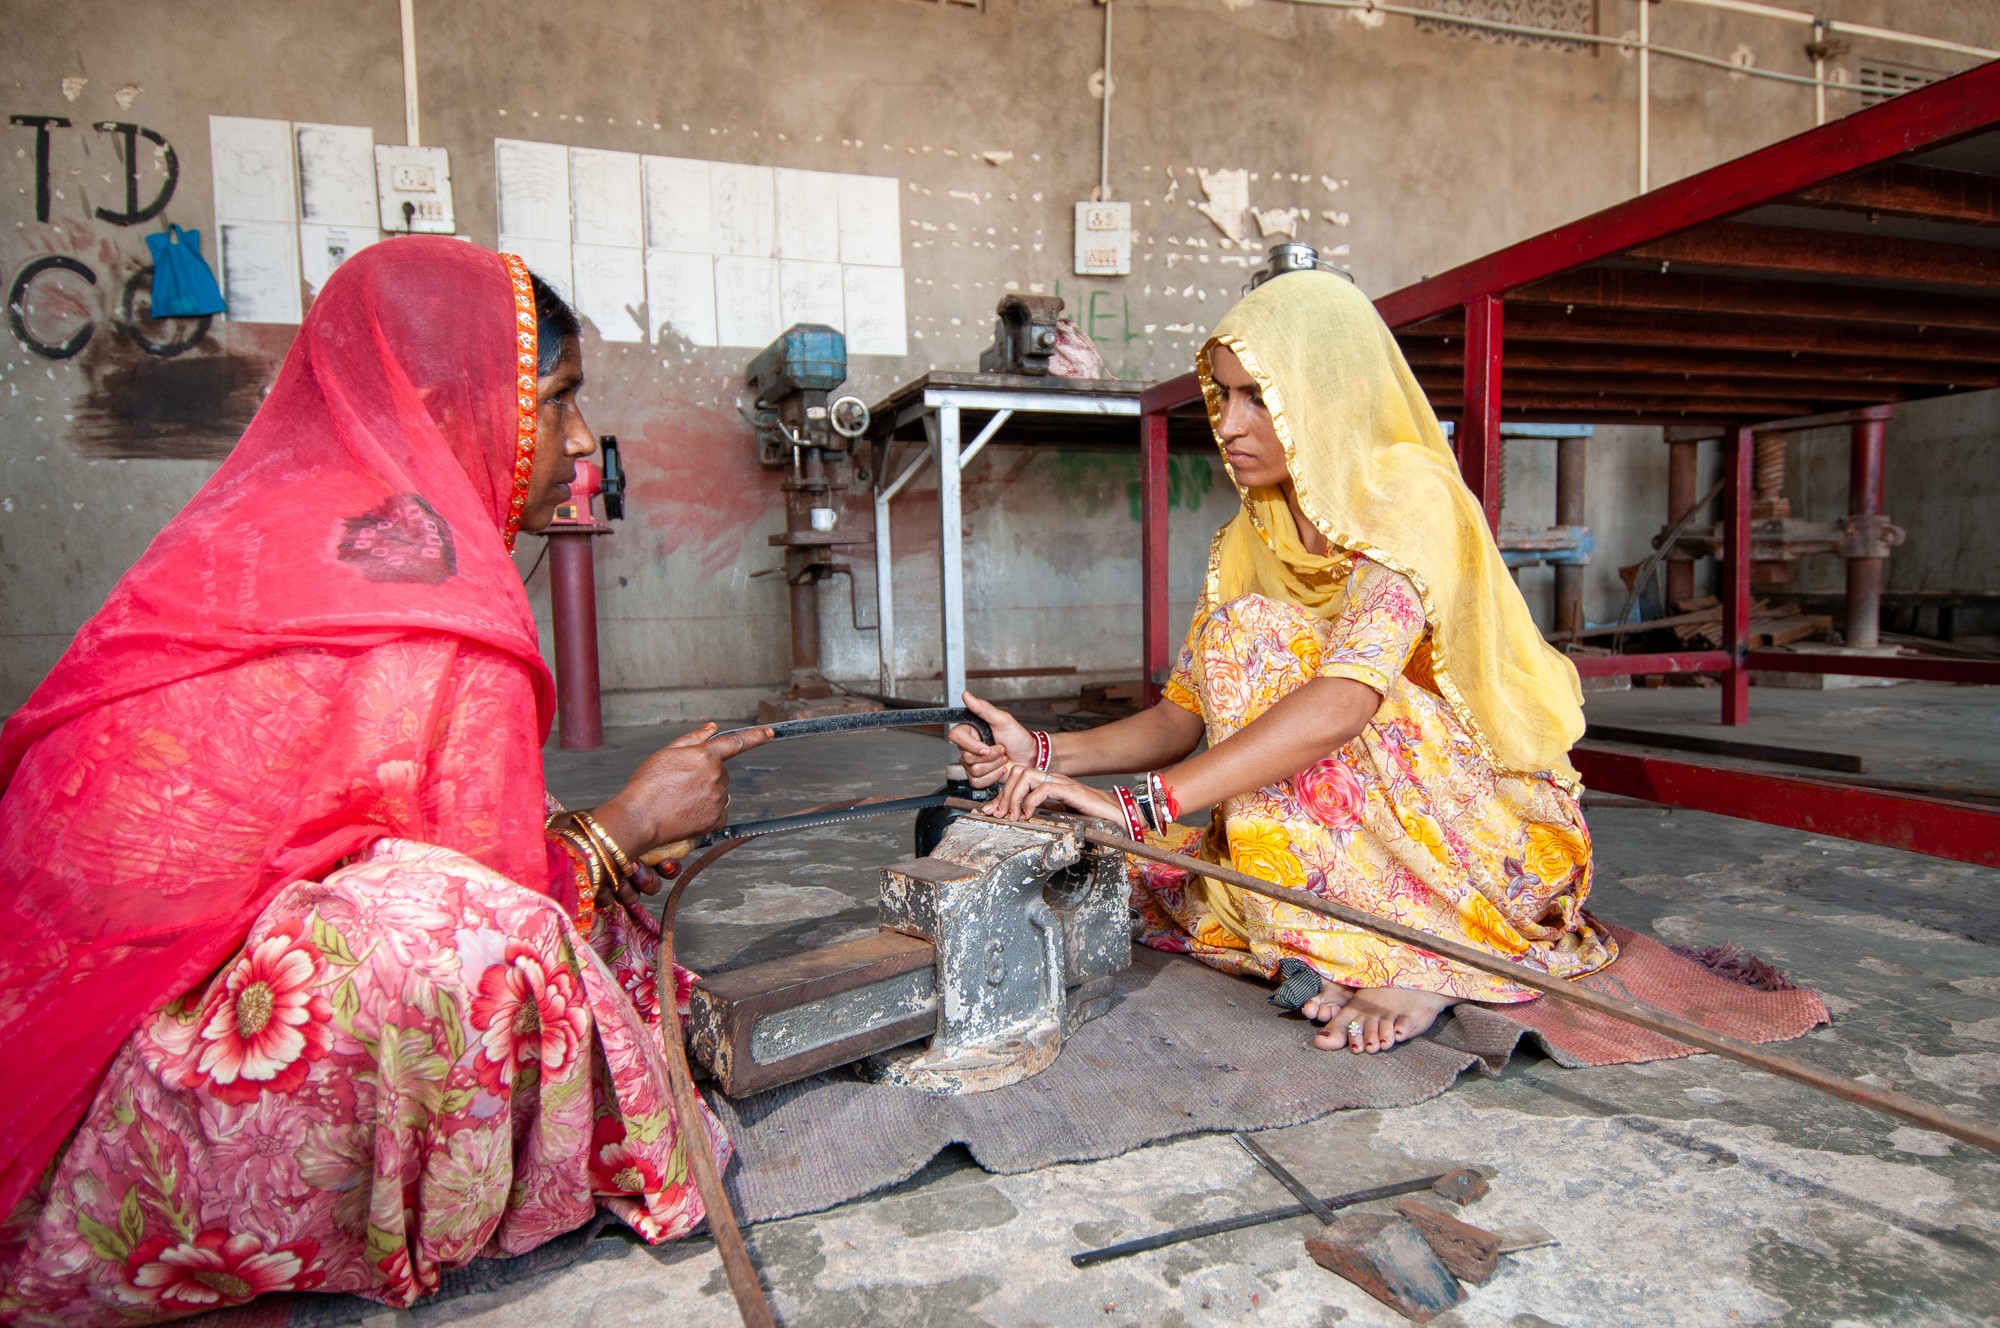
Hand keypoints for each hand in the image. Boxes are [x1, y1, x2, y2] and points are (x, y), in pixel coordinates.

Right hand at [589, 722, 774, 857]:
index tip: (770, 733)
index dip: (756, 736)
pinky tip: (688, 814)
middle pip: (721, 773)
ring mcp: (718, 798)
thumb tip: (712, 728)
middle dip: (706, 776)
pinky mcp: (716, 819)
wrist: (639, 817)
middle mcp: (716, 775)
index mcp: (705, 755)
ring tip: (679, 801)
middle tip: (680, 784)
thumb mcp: (666, 752)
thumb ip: (693, 739)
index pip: (737, 742)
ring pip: (719, 793)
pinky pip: (719, 814)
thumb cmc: (647, 785)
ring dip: (706, 795)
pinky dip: (707, 814)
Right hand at [948, 692, 1034, 788]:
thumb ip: (983, 708)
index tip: (986, 747)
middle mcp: (969, 747)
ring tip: (1003, 758)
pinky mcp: (978, 777)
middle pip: (967, 757)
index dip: (970, 745)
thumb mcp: (1003, 720)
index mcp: (971, 732)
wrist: (1030, 757)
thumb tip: (967, 695)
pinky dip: (993, 776)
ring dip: (994, 765)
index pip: (955, 736)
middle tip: (1002, 749)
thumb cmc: (1018, 738)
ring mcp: (972, 763)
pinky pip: (978, 781)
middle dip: (990, 756)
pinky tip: (1001, 769)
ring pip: (974, 770)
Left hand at [989, 762, 1122, 823]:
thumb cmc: (1090, 815)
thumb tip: (1018, 817)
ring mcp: (1061, 783)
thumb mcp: (1058, 813)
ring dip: (1014, 796)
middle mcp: (1052, 779)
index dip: (1000, 793)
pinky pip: (1044, 789)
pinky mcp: (1071, 791)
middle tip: (999, 814)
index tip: (991, 810)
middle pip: (1016, 772)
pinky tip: (1029, 815)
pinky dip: (1030, 802)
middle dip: (1003, 794)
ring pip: (1026, 776)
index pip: (1016, 777)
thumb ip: (1041, 811)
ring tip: (1013, 815)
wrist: (1117, 815)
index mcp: (1047, 783)